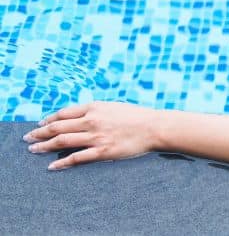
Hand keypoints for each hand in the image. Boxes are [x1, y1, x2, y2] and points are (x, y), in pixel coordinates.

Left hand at [23, 102, 158, 170]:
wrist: (155, 127)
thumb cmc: (137, 117)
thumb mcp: (113, 107)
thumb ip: (95, 111)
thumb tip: (78, 118)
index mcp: (95, 107)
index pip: (64, 113)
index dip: (49, 119)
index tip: (40, 124)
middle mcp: (92, 120)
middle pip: (58, 127)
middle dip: (40, 133)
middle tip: (28, 138)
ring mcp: (96, 137)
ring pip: (62, 142)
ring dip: (44, 147)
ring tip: (33, 150)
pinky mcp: (102, 151)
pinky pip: (77, 158)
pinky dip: (62, 163)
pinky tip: (52, 166)